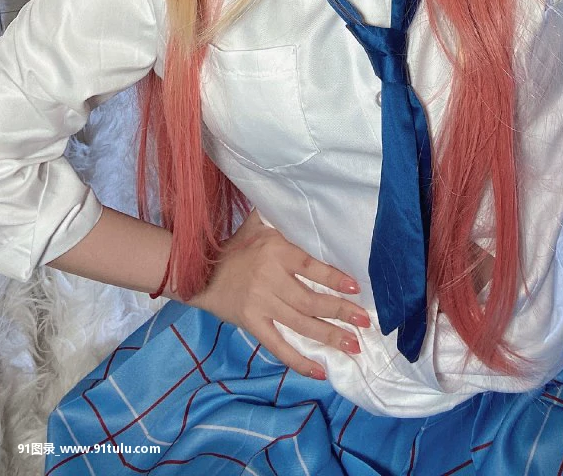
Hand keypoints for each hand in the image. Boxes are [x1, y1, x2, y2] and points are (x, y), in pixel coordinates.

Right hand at [190, 209, 371, 378]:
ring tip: (353, 346)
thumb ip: (279, 216)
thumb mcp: (256, 223)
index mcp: (275, 252)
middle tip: (365, 323)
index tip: (356, 287)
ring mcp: (260, 304)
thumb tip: (300, 193)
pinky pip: (277, 346)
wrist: (198, 271)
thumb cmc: (234, 246)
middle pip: (310, 300)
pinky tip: (320, 371)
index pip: (310, 267)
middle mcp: (270, 279)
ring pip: (300, 324)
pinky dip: (298, 360)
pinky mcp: (251, 323)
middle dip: (340, 312)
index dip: (333, 278)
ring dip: (329, 336)